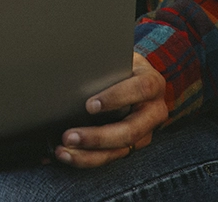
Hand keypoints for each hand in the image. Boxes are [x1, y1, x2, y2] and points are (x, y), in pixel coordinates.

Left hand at [54, 53, 168, 167]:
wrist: (137, 78)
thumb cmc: (123, 65)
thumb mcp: (121, 58)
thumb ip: (107, 65)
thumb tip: (79, 68)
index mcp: (153, 83)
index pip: (141, 89)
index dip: (116, 97)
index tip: (89, 105)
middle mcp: (154, 111)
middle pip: (130, 130)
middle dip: (98, 137)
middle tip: (69, 136)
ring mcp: (145, 133)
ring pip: (119, 150)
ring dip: (88, 154)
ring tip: (63, 150)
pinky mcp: (132, 147)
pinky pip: (110, 157)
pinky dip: (86, 159)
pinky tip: (67, 155)